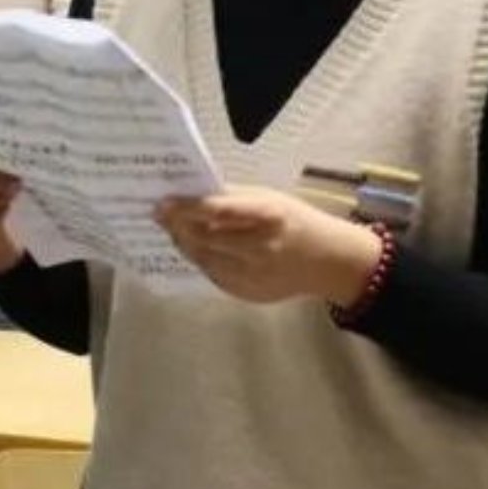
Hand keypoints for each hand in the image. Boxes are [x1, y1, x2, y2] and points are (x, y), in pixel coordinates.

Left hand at [155, 187, 380, 306]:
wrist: (326, 261)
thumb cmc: (294, 220)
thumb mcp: (268, 198)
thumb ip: (232, 198)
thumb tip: (191, 195)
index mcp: (266, 216)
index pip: (217, 211)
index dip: (185, 208)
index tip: (162, 203)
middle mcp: (259, 248)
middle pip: (204, 238)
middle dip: (177, 226)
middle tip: (161, 215)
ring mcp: (253, 275)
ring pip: (203, 259)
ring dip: (185, 243)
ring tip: (175, 230)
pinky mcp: (247, 293)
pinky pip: (213, 275)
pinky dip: (201, 260)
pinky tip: (197, 248)